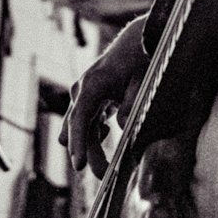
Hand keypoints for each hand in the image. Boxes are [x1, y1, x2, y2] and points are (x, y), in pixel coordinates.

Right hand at [60, 16, 148, 178]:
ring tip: (106, 162)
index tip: (80, 167)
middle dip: (86, 153)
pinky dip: (91, 133)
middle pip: (76, 129)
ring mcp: (82, 94)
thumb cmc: (140, 60)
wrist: (137, 41)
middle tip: (104, 176)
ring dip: (88, 145)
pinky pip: (83, 121)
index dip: (78, 144)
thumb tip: (121, 127)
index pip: (80, 119)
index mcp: (93, 84)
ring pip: (77, 127)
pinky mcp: (87, 98)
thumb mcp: (141, 82)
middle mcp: (81, 90)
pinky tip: (105, 134)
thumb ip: (130, 105)